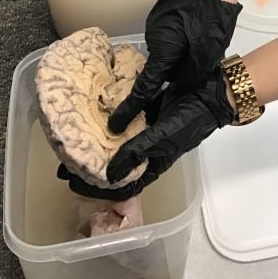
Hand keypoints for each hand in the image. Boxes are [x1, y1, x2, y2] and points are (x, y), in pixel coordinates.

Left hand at [57, 68, 235, 199]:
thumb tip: (107, 174)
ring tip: (74, 137)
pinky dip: (111, 113)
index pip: (123, 183)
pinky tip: (94, 109)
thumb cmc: (193, 119)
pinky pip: (126, 112)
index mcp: (155, 161)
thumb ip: (137, 151)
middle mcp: (148, 146)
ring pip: (118, 136)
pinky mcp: (148, 106)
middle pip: (116, 159)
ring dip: (99, 137)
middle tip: (64, 162)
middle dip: (91, 163)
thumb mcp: (165, 137)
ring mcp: (147, 126)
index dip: (99, 188)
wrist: (213, 91)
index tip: (73, 184)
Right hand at [107, 0, 241, 134]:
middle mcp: (154, 37)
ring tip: (201, 43)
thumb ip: (191, 74)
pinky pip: (169, 36)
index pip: (145, 86)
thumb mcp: (207, 52)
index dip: (131, 107)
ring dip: (180, 54)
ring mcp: (157, 23)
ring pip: (166, 51)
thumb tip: (179, 85)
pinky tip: (196, 31)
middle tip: (196, 66)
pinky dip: (180, 40)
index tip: (115, 125)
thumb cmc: (212, 16)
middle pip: (159, 67)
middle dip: (174, 71)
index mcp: (163, 49)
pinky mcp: (163, 14)